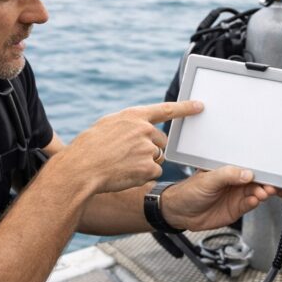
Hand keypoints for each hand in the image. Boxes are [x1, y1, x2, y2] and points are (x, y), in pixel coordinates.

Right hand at [60, 100, 202, 194]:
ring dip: (145, 163)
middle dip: (150, 148)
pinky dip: (143, 175)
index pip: (166, 110)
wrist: (81, 168)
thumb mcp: (107, 125)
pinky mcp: (149, 167)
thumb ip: (129, 124)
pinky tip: (126, 174)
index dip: (185, 108)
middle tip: (128, 155)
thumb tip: (144, 128)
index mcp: (133, 116)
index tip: (200, 106)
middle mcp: (144, 130)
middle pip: (161, 141)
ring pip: (157, 157)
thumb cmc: (89, 148)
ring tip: (122, 164)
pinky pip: (154, 172)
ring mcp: (147, 148)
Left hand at [161, 166, 275, 231]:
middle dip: (267, 181)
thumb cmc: (189, 191)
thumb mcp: (208, 179)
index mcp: (229, 168)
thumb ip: (227, 175)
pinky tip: (255, 200)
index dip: (261, 167)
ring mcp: (237, 194)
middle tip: (271, 184)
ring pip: (257, 191)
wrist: (179, 213)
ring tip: (264, 192)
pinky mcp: (237, 208)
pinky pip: (250, 204)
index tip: (271, 170)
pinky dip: (255, 202)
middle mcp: (236, 180)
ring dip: (263, 192)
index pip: (249, 165)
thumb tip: (246, 173)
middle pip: (258, 179)